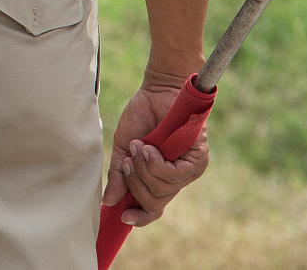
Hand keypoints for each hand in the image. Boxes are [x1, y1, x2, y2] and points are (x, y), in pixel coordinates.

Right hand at [101, 82, 208, 226]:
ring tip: (138, 146)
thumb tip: (108, 202)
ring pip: (163, 191)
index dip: (140, 217)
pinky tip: (149, 148)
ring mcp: (189, 171)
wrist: (158, 90)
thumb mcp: (123, 147)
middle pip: (155, 203)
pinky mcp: (198, 160)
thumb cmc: (142, 116)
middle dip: (134, 184)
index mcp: (161, 178)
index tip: (123, 217)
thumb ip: (118, 175)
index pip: (154, 208)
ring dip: (143, 170)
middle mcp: (178, 179)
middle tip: (125, 161)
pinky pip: (174, 177)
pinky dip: (156, 164)